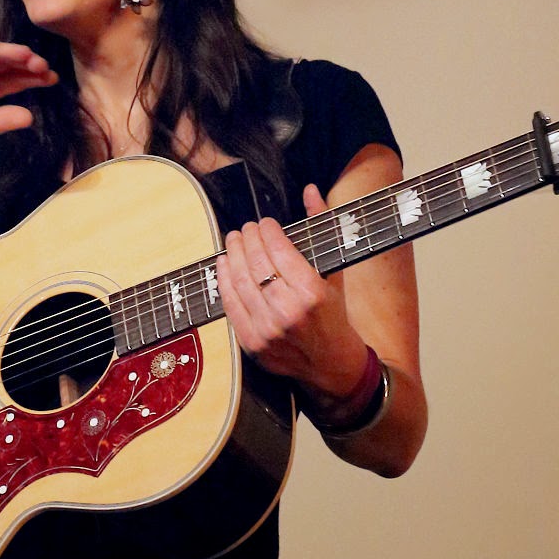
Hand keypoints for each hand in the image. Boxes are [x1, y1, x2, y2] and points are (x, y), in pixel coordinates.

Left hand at [216, 184, 368, 395]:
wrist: (333, 368)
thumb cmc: (335, 317)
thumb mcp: (334, 272)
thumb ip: (320, 227)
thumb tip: (309, 190)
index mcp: (313, 293)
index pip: (280, 251)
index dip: (268, 231)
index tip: (265, 223)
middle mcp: (289, 312)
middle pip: (257, 264)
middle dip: (248, 239)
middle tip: (245, 228)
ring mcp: (268, 330)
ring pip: (240, 282)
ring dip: (232, 255)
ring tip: (232, 239)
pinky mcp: (252, 343)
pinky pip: (230, 305)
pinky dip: (223, 281)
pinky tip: (223, 263)